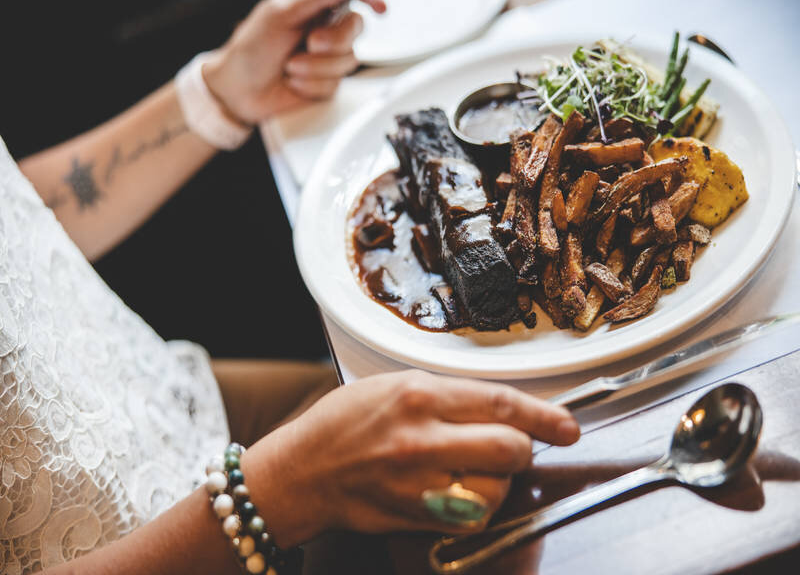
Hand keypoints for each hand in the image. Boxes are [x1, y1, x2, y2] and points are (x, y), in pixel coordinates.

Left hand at [203, 0, 384, 121]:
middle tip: (309, 43)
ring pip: (347, 61)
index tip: (378, 6)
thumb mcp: (279, 13)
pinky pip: (334, 85)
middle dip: (333, 41)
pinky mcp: (325, 83)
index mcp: (315, 4)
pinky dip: (310, 85)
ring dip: (315, 67)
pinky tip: (293, 81)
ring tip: (290, 66)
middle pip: (355, 30)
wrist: (238, 90)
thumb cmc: (251, 48)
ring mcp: (327, 58)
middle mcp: (325, 29)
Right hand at [241, 370, 579, 546]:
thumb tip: (503, 407)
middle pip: (510, 448)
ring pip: (497, 489)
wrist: (302, 470)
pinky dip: (478, 505)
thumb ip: (450, 396)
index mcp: (419, 394)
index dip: (544, 415)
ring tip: (474, 469)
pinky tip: (459, 489)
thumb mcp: (394, 386)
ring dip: (500, 480)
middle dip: (523, 448)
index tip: (566, 425)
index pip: (501, 403)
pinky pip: (472, 517)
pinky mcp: (417, 515)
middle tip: (513, 446)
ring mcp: (420, 482)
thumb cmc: (343, 423)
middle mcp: (423, 438)